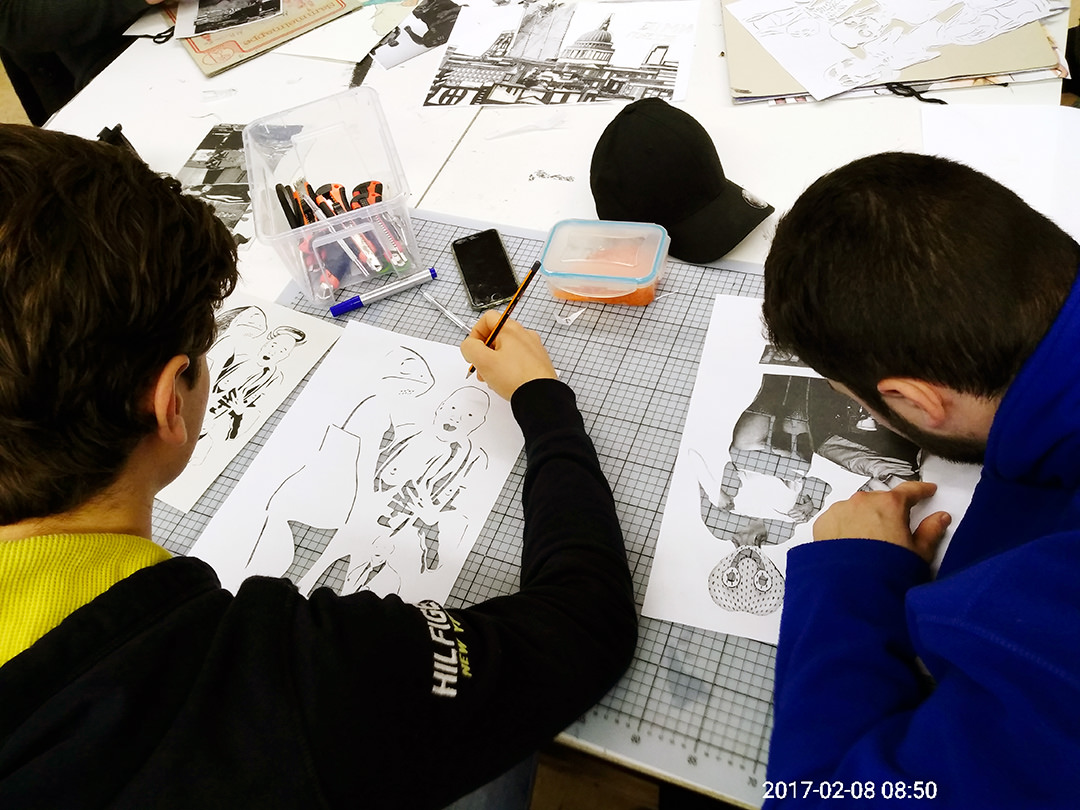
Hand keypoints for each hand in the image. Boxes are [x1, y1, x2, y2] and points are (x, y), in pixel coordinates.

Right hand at [460, 311, 556, 399]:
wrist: (541, 396)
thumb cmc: (517, 378)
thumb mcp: (483, 361)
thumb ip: (470, 348)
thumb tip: (469, 345)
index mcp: (512, 330)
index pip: (488, 318)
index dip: (475, 333)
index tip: (473, 349)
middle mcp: (525, 336)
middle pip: (496, 336)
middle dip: (484, 352)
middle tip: (481, 367)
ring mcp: (533, 349)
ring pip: (507, 350)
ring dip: (495, 362)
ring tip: (492, 378)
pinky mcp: (538, 362)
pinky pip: (518, 360)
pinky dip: (508, 368)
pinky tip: (505, 382)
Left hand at [812, 481, 950, 563]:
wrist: (851, 589)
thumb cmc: (886, 572)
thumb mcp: (918, 553)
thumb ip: (931, 531)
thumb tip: (940, 518)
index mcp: (890, 505)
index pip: (909, 491)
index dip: (921, 491)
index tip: (926, 490)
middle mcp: (863, 502)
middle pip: (881, 499)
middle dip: (889, 510)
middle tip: (894, 528)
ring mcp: (841, 510)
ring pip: (857, 508)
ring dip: (865, 517)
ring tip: (870, 540)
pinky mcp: (823, 522)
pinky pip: (839, 519)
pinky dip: (846, 526)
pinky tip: (851, 544)